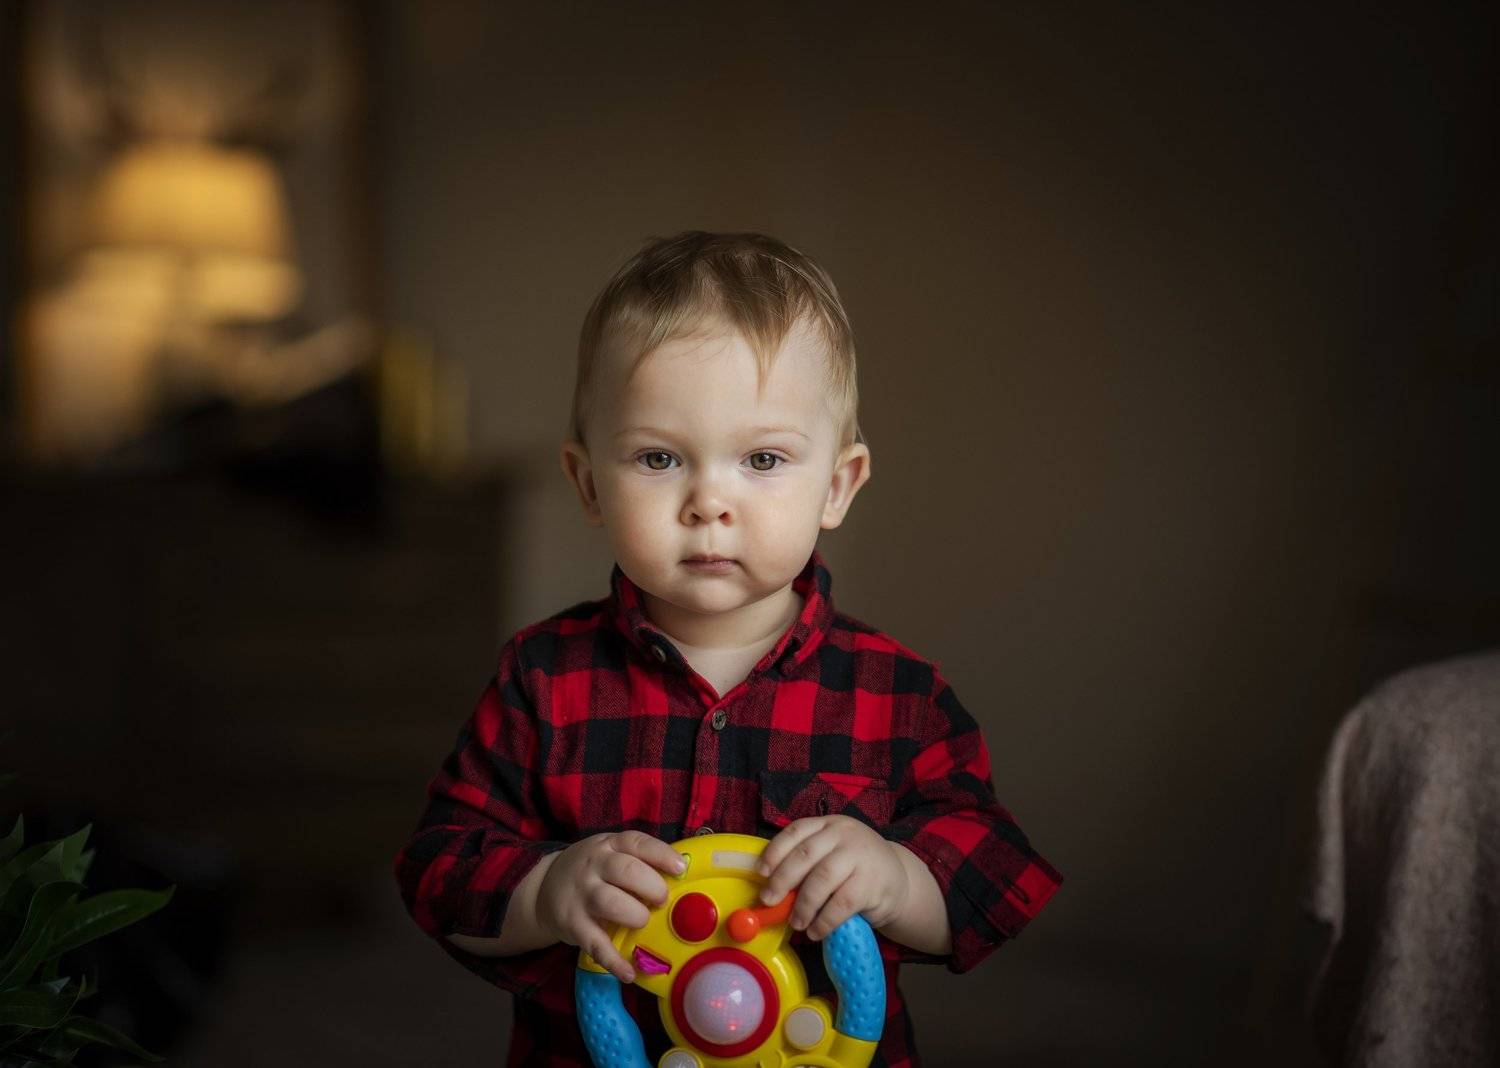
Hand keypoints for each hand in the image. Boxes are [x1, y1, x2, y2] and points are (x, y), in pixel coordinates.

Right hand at [536, 830, 685, 982]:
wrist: (543, 888)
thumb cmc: (592, 871)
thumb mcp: (609, 852)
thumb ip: (639, 860)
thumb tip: (682, 875)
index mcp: (609, 845)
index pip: (637, 842)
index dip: (661, 855)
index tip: (680, 868)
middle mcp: (594, 866)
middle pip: (627, 871)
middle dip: (653, 887)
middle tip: (661, 900)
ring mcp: (582, 895)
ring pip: (611, 902)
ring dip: (635, 915)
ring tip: (642, 921)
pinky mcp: (573, 925)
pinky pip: (596, 944)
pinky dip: (614, 960)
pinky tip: (629, 972)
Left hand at [757, 815, 909, 940]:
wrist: (898, 880)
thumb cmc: (854, 869)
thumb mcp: (832, 854)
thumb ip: (807, 863)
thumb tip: (770, 889)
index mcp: (828, 824)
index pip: (797, 831)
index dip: (775, 851)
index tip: (761, 872)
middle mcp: (844, 834)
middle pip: (805, 854)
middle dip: (782, 880)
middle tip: (769, 901)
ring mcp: (860, 856)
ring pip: (822, 879)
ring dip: (803, 905)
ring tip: (796, 922)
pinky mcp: (872, 883)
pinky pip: (841, 904)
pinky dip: (824, 920)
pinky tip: (816, 931)